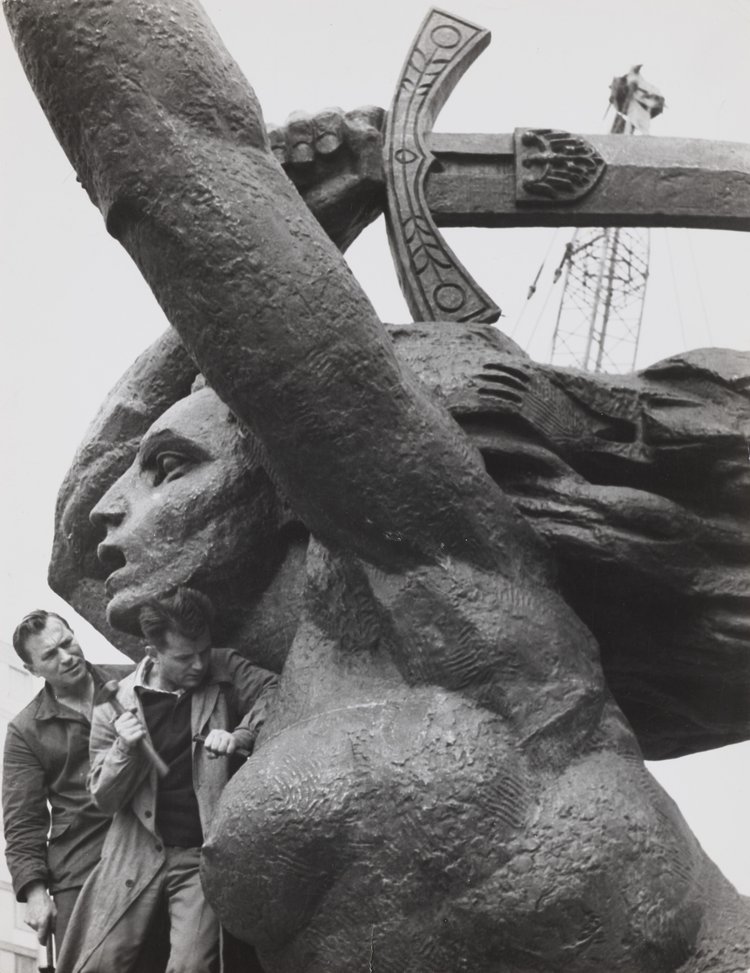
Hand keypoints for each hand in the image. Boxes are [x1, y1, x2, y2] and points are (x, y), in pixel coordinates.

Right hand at [24, 882, 55, 944]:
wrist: (36, 894)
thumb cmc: (47, 903)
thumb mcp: (55, 912)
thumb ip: (54, 924)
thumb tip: (54, 934)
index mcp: (42, 921)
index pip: (41, 938)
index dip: (44, 942)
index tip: (46, 944)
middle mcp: (34, 923)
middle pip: (39, 933)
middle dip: (44, 930)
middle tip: (47, 922)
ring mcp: (29, 921)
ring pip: (35, 928)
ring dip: (39, 925)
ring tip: (42, 915)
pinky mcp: (25, 919)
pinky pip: (31, 924)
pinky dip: (35, 921)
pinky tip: (37, 913)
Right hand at [115, 710, 145, 748]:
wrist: (127, 744)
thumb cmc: (129, 730)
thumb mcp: (128, 720)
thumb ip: (131, 711)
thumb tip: (134, 707)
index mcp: (117, 723)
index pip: (129, 714)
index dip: (133, 717)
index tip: (130, 723)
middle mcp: (119, 729)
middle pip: (135, 720)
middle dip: (138, 723)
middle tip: (135, 729)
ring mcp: (124, 735)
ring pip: (139, 726)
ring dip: (141, 729)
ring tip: (138, 733)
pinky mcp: (129, 740)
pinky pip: (141, 732)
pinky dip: (143, 733)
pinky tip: (141, 735)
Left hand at [203, 729, 236, 758]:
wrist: (237, 740)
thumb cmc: (222, 745)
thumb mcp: (214, 748)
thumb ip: (210, 754)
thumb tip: (214, 755)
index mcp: (213, 733)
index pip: (207, 745)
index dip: (210, 750)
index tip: (213, 748)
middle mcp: (219, 732)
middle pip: (214, 748)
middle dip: (217, 752)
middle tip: (220, 750)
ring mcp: (227, 735)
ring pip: (221, 750)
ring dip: (223, 753)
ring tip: (224, 750)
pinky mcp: (233, 740)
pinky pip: (228, 752)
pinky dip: (228, 754)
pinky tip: (229, 751)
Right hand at [267, 106, 384, 251]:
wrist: (291, 249)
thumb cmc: (334, 226)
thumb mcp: (365, 193)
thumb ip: (375, 154)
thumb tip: (363, 124)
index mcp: (365, 158)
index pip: (370, 115)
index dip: (362, 119)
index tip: (355, 137)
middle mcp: (336, 151)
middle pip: (334, 114)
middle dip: (328, 127)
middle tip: (326, 151)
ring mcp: (304, 150)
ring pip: (302, 117)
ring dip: (301, 134)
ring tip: (301, 164)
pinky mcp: (276, 153)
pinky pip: (274, 130)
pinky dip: (278, 141)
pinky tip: (281, 163)